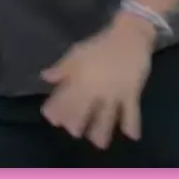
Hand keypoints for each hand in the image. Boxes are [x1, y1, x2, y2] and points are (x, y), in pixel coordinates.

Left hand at [40, 14, 155, 148]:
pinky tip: (132, 137)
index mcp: (81, 78)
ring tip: (98, 142)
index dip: (57, 109)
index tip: (51, 118)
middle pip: (83, 111)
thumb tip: (45, 77)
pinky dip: (132, 125)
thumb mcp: (78, 52)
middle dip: (76, 123)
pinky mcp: (132, 93)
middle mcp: (96, 89)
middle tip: (74, 132)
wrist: (130, 35)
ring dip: (101, 131)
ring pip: (106, 117)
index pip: (65, 98)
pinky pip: (132, 112)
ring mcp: (115, 93)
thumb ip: (62, 68)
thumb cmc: (101, 44)